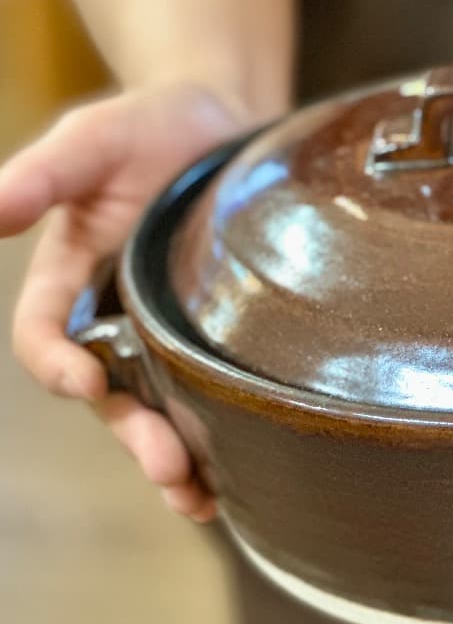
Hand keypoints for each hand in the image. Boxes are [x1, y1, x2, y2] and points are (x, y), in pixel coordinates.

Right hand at [1, 83, 253, 520]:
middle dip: (134, 434)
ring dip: (172, 458)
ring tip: (198, 498)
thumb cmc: (152, 126)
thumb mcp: (95, 140)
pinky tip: (235, 482)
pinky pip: (206, 398)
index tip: (83, 382)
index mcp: (70, 278)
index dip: (57, 366)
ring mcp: (164, 333)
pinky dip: (217, 443)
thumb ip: (46, 176)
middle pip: (109, 393)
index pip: (45, 337)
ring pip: (156, 410)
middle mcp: (112, 317)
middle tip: (169, 467)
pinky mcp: (214, 339)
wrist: (226, 124)